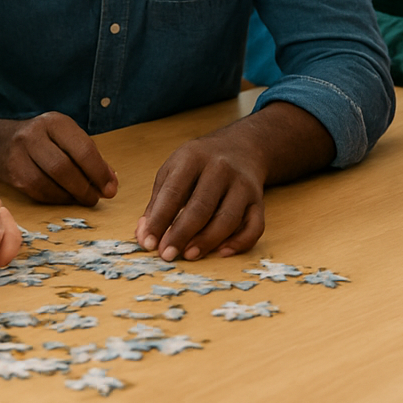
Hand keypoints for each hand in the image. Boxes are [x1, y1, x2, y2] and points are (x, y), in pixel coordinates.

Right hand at [0, 113, 117, 205]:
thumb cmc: (44, 141)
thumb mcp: (66, 137)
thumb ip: (89, 156)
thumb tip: (111, 182)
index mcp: (55, 122)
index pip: (82, 149)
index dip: (99, 172)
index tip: (110, 188)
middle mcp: (34, 135)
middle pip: (64, 168)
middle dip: (85, 188)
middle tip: (96, 198)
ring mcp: (19, 153)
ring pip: (49, 183)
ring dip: (71, 196)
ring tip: (82, 199)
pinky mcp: (11, 172)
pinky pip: (38, 191)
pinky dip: (56, 199)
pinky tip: (64, 198)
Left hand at [135, 132, 265, 261]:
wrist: (241, 147)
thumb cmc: (199, 164)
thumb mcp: (173, 171)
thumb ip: (158, 203)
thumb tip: (144, 235)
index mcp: (193, 157)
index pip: (174, 192)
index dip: (159, 220)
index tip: (148, 243)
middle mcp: (220, 168)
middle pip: (201, 206)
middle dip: (182, 234)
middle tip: (167, 255)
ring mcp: (242, 184)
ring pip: (228, 218)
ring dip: (207, 241)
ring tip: (189, 255)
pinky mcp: (258, 200)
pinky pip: (254, 226)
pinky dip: (239, 243)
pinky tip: (221, 253)